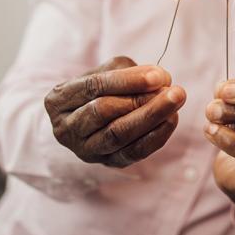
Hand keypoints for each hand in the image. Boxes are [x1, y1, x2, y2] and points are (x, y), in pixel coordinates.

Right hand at [44, 56, 186, 167]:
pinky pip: (133, 152)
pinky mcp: (107, 163)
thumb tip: (160, 79)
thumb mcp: (108, 71)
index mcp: (59, 100)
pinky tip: (172, 119)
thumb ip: (130, 71)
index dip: (128, 81)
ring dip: (152, 117)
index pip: (93, 87)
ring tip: (176, 101)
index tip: (159, 75)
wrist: (92, 117)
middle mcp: (66, 129)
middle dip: (142, 100)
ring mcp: (85, 150)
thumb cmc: (101, 88)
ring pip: (118, 135)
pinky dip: (156, 136)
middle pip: (104, 112)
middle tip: (174, 91)